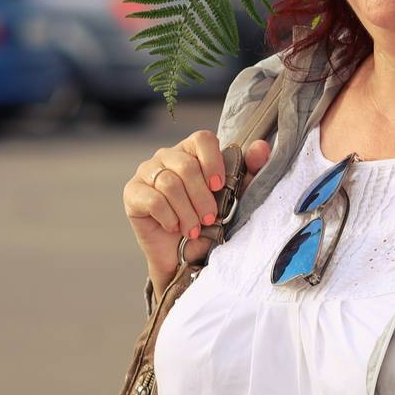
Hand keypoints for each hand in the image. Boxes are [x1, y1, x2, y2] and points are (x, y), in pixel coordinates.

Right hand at [125, 131, 272, 293]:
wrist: (182, 255)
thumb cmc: (207, 222)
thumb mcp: (233, 198)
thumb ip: (248, 172)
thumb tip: (262, 147)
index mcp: (191, 151)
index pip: (202, 139)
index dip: (213, 162)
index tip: (220, 187)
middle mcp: (167, 156)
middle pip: (186, 165)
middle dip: (202, 197)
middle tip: (210, 218)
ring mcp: (146, 172)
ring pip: (169, 183)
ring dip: (187, 211)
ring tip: (194, 229)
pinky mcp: (132, 192)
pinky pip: (153, 199)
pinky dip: (169, 217)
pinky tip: (174, 227)